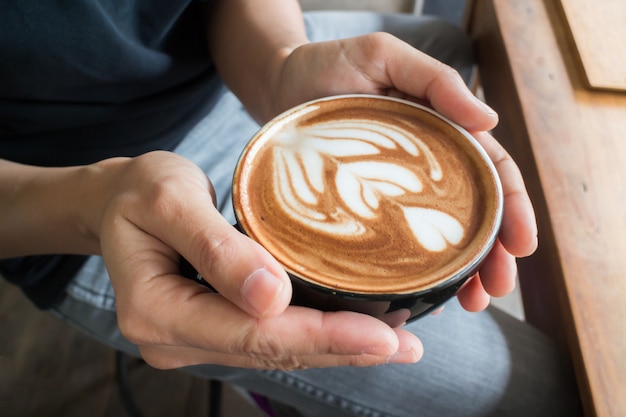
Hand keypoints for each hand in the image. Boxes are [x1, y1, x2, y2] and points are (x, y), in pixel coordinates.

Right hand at [95, 151, 420, 369]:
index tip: (382, 335)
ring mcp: (193, 339)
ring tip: (394, 341)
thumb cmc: (139, 191)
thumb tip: (272, 297)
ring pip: (275, 352)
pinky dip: (314, 335)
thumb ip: (217, 248)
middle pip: (271, 352)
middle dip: (342, 349)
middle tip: (405, 346)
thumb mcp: (169, 200)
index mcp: (155, 310)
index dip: (320, 336)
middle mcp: (173, 338)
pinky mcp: (212, 329)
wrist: (117, 203)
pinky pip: (268, 339)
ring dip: (335, 348)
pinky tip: (353, 329)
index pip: (252, 333)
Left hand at [268, 33, 536, 311]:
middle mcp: (424, 168)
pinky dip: (415, 273)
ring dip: (463, 273)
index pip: (490, 172)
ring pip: (438, 237)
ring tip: (473, 303)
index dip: (512, 207)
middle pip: (471, 215)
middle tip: (497, 289)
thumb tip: (490, 119)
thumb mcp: (384, 57)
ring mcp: (392, 193)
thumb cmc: (331, 66)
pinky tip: (425, 297)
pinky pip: (393, 245)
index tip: (523, 245)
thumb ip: (434, 79)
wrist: (278, 85)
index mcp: (441, 133)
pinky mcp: (360, 209)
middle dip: (493, 254)